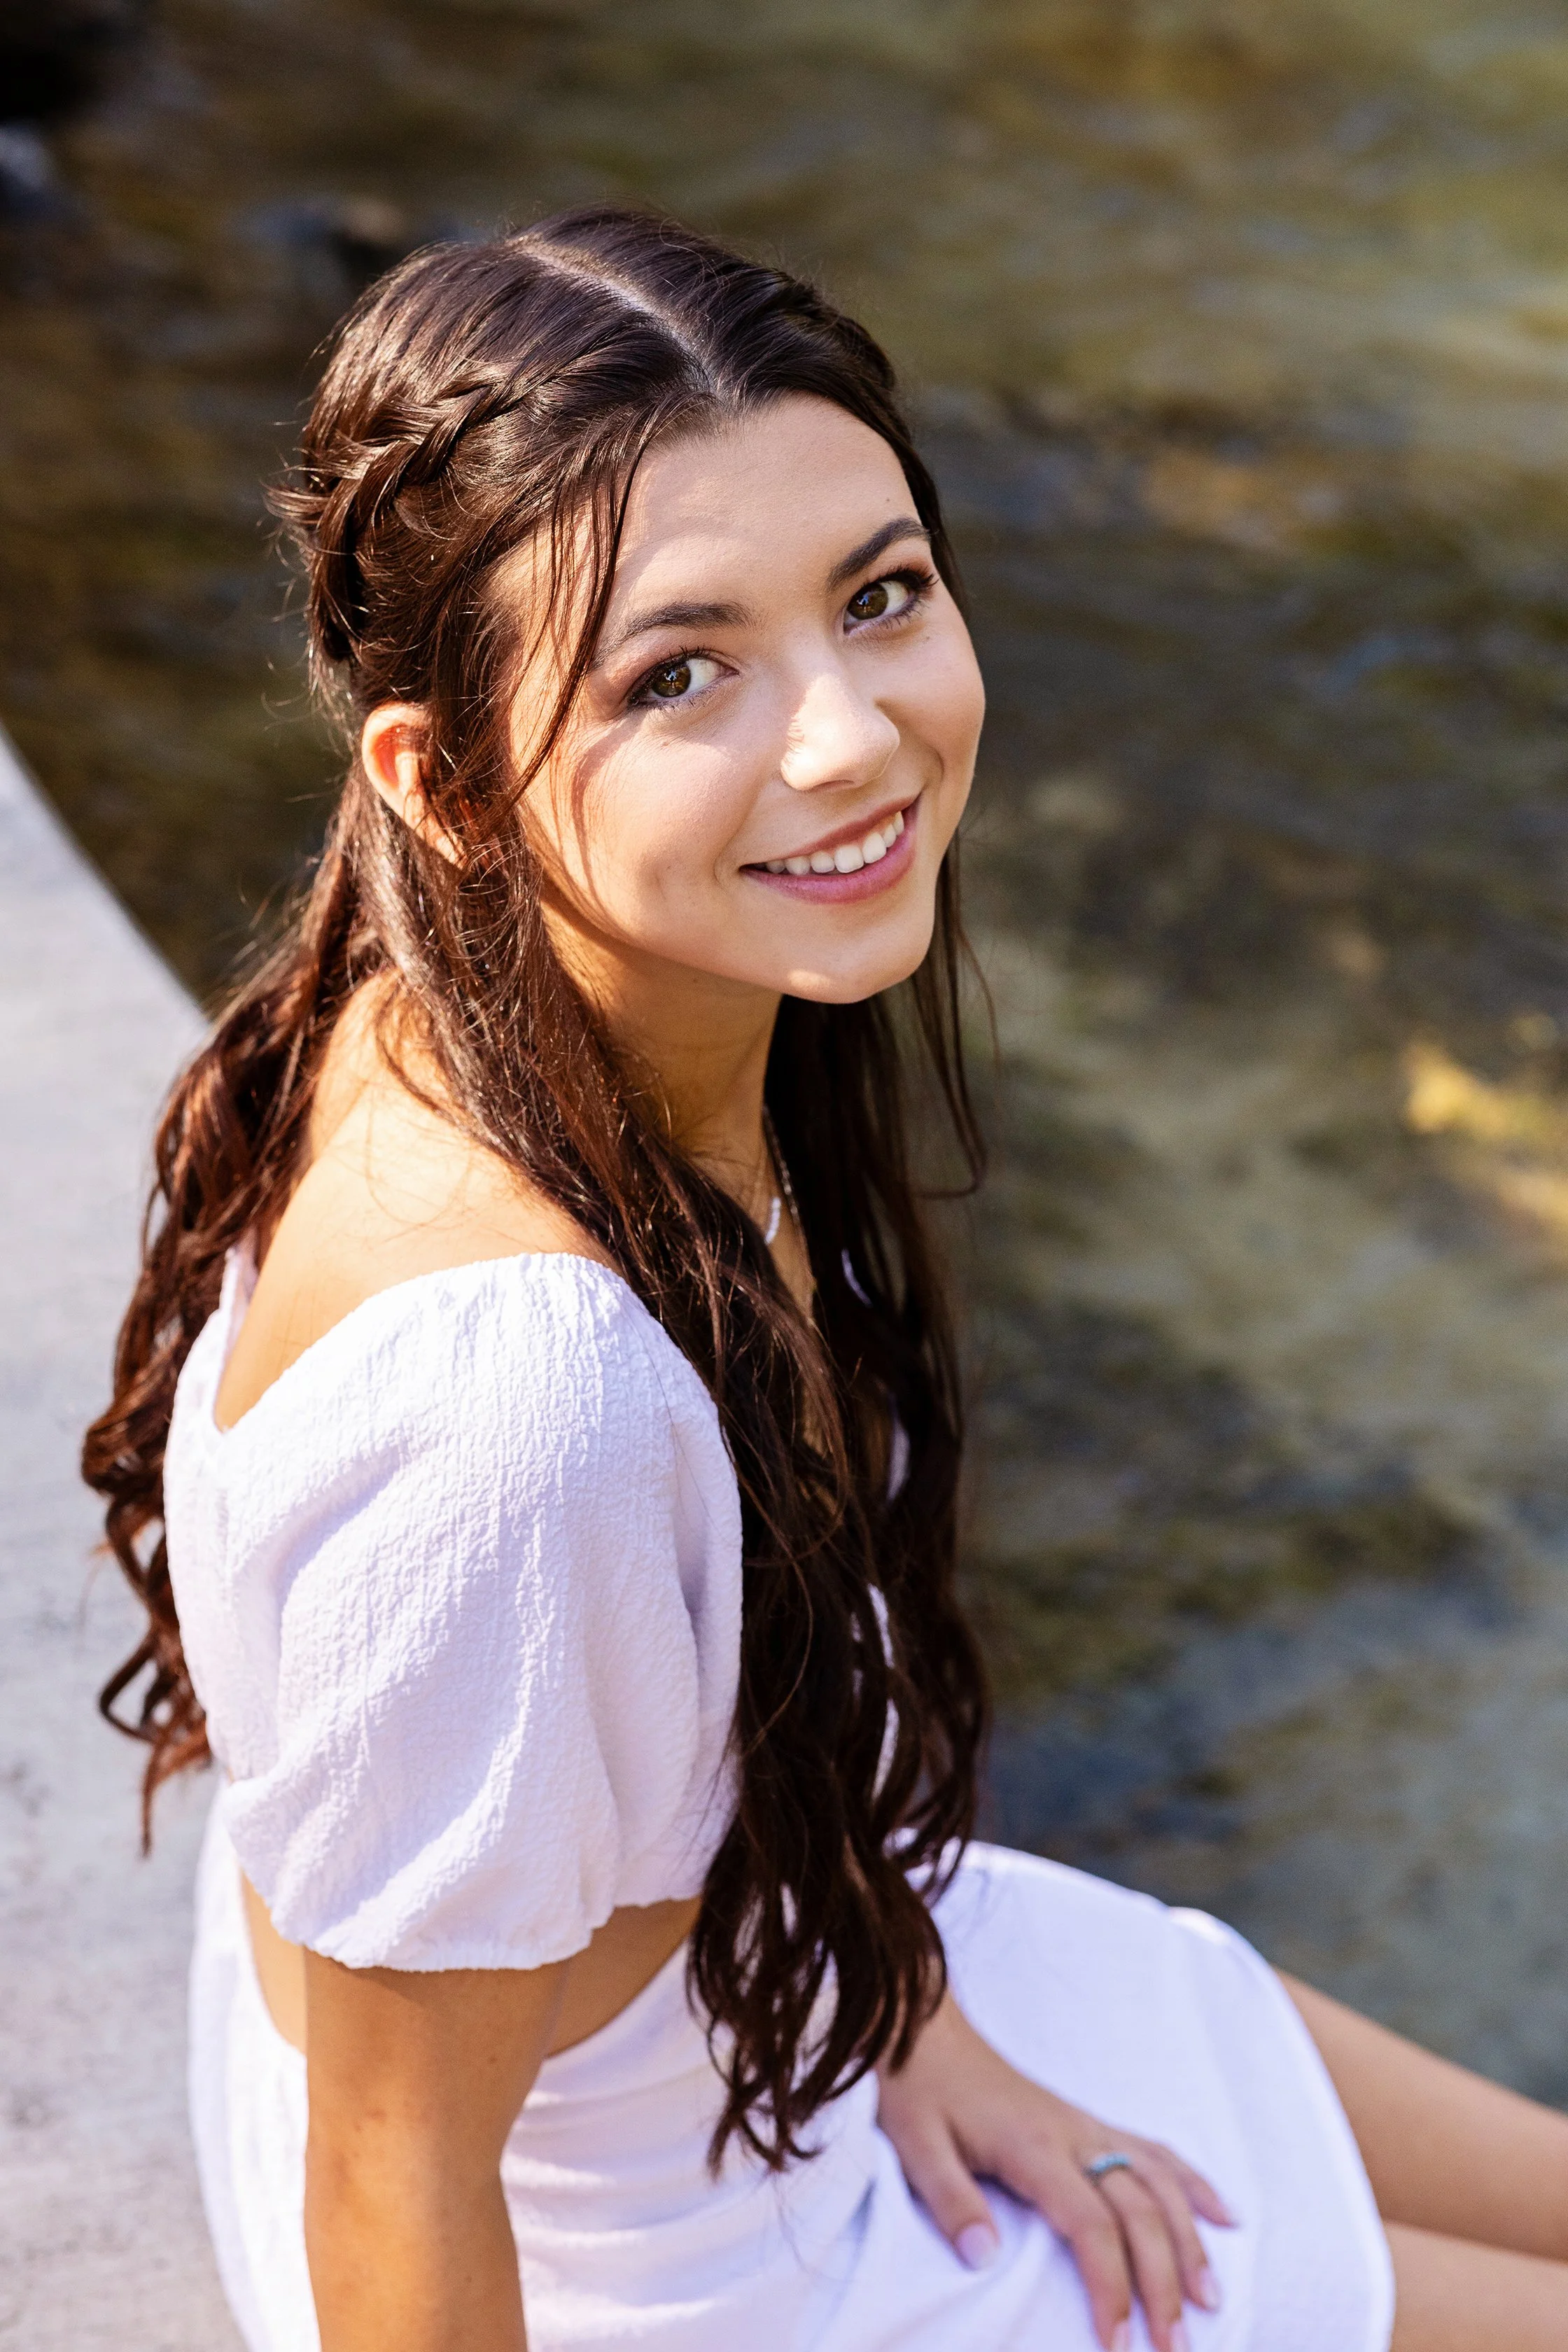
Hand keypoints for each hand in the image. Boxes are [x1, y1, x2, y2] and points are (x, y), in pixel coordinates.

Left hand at [876, 1990, 1234, 2351]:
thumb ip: (949, 2200)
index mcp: (1034, 2147)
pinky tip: (1223, 2214)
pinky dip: (1193, 2183)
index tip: (1117, 2346)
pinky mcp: (1086, 2122)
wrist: (923, 2028)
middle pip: (1140, 2211)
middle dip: (1164, 2282)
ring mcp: (1086, 2126)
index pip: (1092, 2227)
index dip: (1112, 2288)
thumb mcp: (915, 2144)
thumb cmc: (917, 2087)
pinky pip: (1154, 2151)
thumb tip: (982, 2258)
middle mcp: (1073, 2135)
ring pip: (1160, 2182)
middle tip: (1176, 2347)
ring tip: (1211, 2299)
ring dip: (1190, 2240)